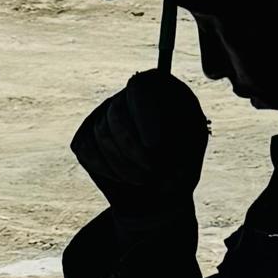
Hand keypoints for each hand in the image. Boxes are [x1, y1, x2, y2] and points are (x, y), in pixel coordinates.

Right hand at [70, 68, 209, 217]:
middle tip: (152, 172)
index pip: (140, 88)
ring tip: (144, 179)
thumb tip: (152, 144)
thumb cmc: (181, 166)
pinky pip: (86, 149)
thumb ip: (180, 141)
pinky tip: (124, 178)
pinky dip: (106, 169)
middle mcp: (126, 95)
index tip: (153, 144)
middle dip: (133, 148)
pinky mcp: (86, 136)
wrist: (159, 190)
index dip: (144, 115)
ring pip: (101, 133)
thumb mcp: (191, 152)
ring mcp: (102, 114)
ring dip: (123, 164)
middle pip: (117, 112)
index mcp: (157, 87)